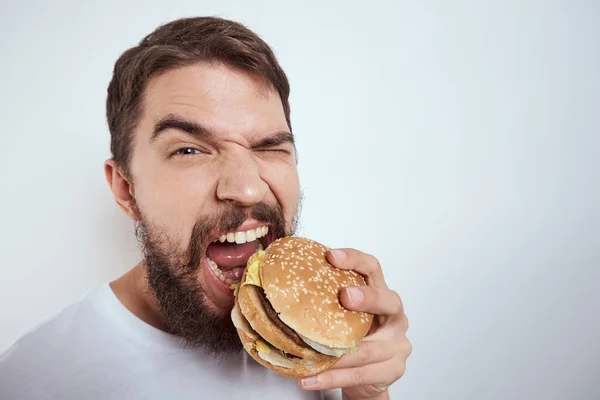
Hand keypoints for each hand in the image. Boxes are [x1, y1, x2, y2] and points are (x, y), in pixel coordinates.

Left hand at [298, 248, 410, 399]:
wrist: (369, 376)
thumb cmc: (354, 336)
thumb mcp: (344, 315)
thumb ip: (327, 300)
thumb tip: (280, 285)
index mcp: (381, 293)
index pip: (372, 268)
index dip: (354, 260)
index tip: (331, 256)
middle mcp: (395, 316)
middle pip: (386, 301)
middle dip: (366, 298)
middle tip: (345, 297)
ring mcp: (397, 344)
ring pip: (368, 349)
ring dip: (337, 354)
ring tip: (310, 356)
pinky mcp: (392, 370)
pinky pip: (359, 374)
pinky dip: (332, 377)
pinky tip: (310, 378)